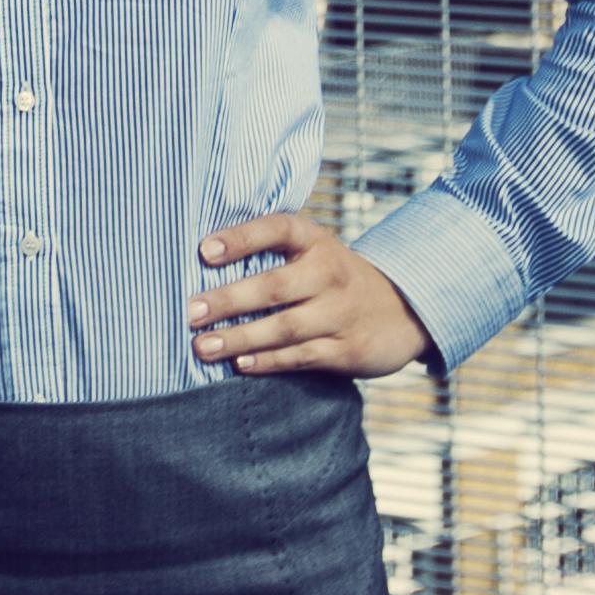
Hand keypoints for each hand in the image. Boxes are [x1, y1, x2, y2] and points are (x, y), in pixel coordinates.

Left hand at [190, 210, 427, 376]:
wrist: (403, 309)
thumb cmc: (332, 277)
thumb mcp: (312, 252)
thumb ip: (269, 252)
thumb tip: (200, 259)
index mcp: (315, 242)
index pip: (277, 230)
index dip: (241, 238)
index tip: (204, 250)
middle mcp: (330, 274)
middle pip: (274, 286)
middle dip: (229, 300)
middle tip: (190, 311)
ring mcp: (341, 313)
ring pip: (285, 327)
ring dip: (240, 338)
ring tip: (202, 346)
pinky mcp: (348, 349)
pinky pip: (302, 356)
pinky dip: (270, 361)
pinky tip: (241, 364)